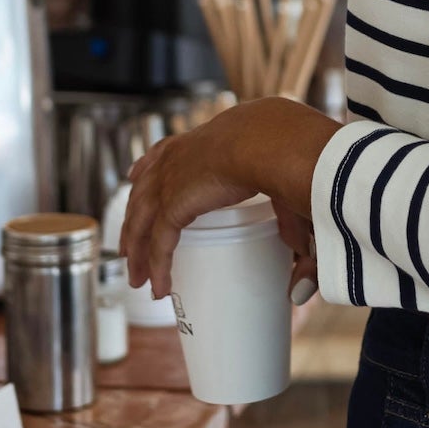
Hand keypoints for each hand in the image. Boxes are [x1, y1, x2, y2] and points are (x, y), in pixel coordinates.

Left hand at [120, 97, 337, 299]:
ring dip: (137, 252)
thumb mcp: (282, 181)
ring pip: (141, 222)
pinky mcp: (173, 206)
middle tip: (128, 243)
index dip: (147, 168)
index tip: (137, 176)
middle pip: (141, 192)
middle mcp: (174, 158)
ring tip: (137, 277)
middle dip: (132, 220)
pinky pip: (158, 245)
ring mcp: (169, 182)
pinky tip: (158, 288)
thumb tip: (300, 257)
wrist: (270, 139)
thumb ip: (291, 222)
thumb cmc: (284, 148)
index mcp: (197, 142)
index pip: (162, 153)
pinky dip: (158, 268)